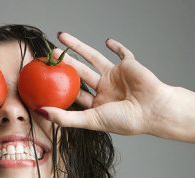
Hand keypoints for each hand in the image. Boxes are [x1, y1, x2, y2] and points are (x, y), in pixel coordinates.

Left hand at [41, 32, 173, 135]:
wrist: (154, 111)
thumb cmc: (125, 120)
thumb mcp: (90, 120)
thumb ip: (65, 118)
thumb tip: (40, 112)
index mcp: (96, 104)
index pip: (73, 93)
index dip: (58, 86)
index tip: (43, 78)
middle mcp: (104, 90)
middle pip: (79, 72)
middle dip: (64, 63)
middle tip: (49, 55)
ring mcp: (115, 76)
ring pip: (93, 58)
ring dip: (78, 48)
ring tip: (61, 38)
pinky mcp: (128, 66)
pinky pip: (123, 53)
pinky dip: (116, 46)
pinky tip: (107, 41)